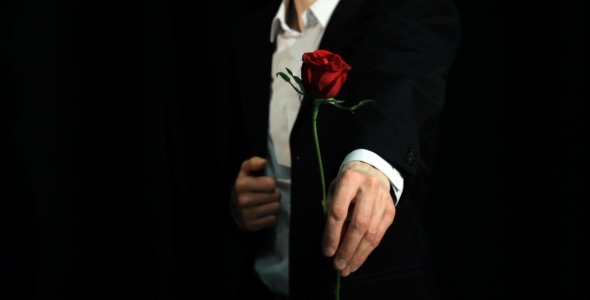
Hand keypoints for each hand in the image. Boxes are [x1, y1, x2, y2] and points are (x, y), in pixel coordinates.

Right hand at [232, 156, 280, 230]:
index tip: (265, 184)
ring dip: (274, 205)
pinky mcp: (251, 225)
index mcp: (242, 185)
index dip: (271, 183)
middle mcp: (243, 200)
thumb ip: (254, 162)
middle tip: (267, 194)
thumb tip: (263, 162)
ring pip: (276, 208)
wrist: (234, 205)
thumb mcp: (246, 170)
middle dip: (274, 194)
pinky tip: (264, 212)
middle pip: (275, 196)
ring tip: (267, 202)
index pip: (271, 184)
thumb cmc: (246, 184)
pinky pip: (272, 220)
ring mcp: (247, 214)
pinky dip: (271, 216)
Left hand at [322, 161, 395, 276]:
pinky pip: (379, 235)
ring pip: (371, 233)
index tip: (327, 252)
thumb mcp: (334, 191)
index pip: (339, 211)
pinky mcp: (391, 210)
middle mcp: (369, 188)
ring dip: (357, 254)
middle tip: (338, 265)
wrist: (372, 173)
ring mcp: (382, 200)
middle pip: (358, 224)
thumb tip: (332, 243)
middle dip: (347, 248)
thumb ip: (331, 212)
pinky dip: (367, 251)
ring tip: (346, 268)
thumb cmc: (347, 186)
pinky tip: (357, 261)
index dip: (332, 234)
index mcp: (349, 180)